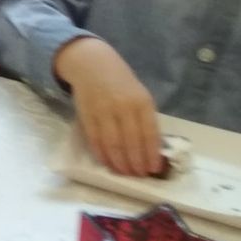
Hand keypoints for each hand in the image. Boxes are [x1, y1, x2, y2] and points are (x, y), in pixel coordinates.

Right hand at [55, 37, 162, 175]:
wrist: (92, 65)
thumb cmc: (121, 84)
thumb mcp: (140, 96)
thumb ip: (145, 119)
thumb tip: (150, 150)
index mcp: (142, 102)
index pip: (149, 133)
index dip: (151, 154)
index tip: (153, 169)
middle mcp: (123, 107)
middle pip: (131, 142)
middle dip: (136, 162)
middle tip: (138, 175)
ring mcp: (103, 111)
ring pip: (113, 144)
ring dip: (120, 163)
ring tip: (125, 173)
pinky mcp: (87, 115)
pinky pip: (95, 140)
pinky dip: (102, 155)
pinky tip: (108, 163)